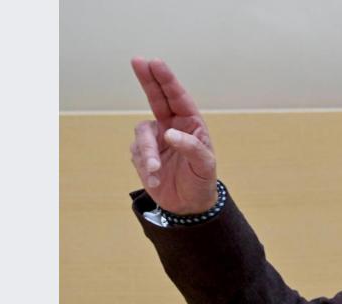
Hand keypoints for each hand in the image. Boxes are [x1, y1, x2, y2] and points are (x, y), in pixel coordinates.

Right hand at [129, 57, 217, 213]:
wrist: (188, 205)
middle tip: (137, 60)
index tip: (156, 63)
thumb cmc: (202, 180)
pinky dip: (144, 165)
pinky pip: (137, 153)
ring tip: (155, 170)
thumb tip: (169, 133)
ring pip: (142, 133)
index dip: (166, 79)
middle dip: (147, 79)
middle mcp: (171, 127)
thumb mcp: (205, 165)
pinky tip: (155, 180)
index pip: (177, 97)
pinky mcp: (143, 155)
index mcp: (190, 124)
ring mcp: (156, 140)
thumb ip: (191, 147)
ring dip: (147, 151)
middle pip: (156, 98)